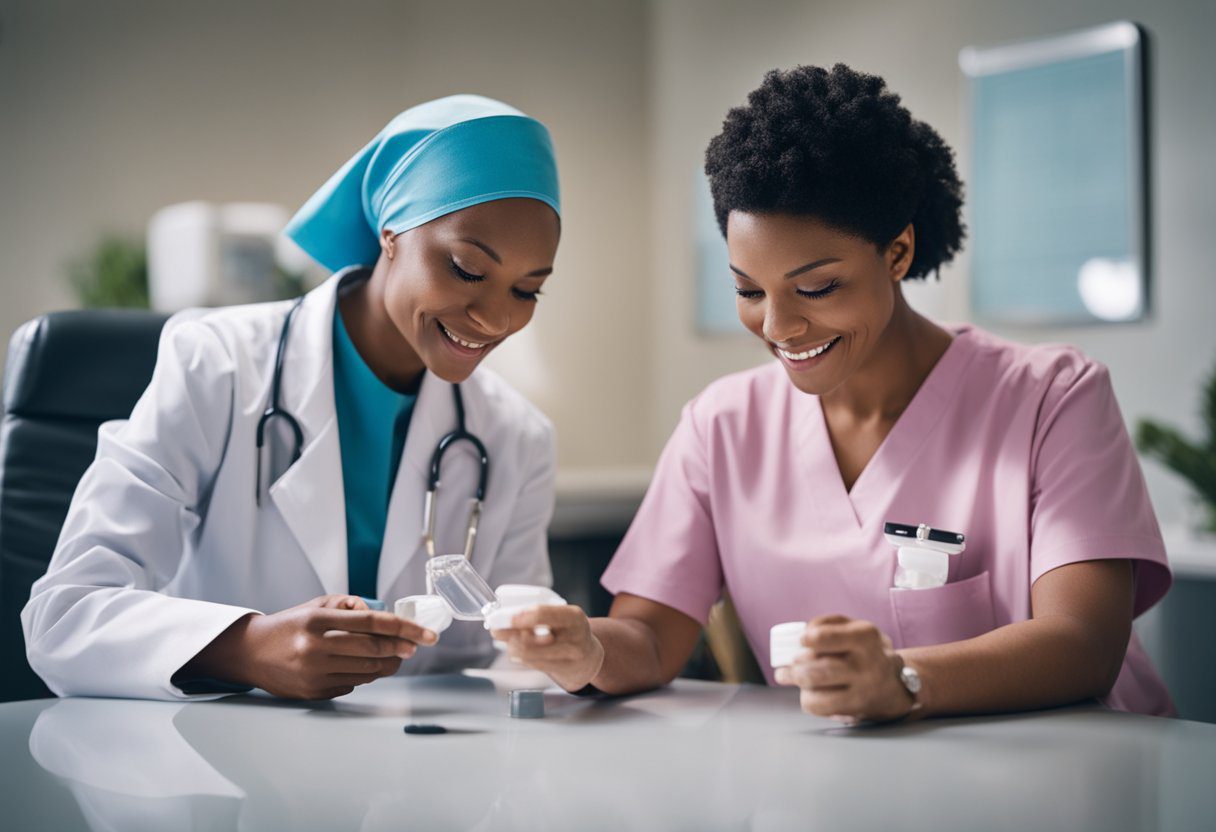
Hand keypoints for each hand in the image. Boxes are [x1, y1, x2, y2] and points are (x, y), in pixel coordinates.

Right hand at [181, 594, 437, 699]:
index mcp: (316, 620)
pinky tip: (365, 667)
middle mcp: (314, 647)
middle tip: (414, 647)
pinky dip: (365, 676)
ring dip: (388, 665)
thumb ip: (351, 606)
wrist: (250, 653)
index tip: (427, 635)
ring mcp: (313, 673)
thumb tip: (383, 617)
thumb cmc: (290, 625)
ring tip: (395, 657)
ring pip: (367, 672)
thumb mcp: (316, 605)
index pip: (372, 623)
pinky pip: (352, 684)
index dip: (405, 628)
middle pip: (373, 650)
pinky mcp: (313, 692)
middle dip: (401, 649)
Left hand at [490, 605, 604, 692]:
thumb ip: (534, 615)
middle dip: (509, 635)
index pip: (543, 614)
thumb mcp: (559, 617)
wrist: (589, 657)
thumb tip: (500, 619)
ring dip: (512, 647)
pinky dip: (520, 657)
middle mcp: (575, 636)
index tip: (505, 618)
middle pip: (530, 639)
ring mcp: (570, 657)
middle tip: (498, 629)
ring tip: (511, 641)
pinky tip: (519, 652)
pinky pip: (533, 664)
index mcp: (574, 616)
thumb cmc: (568, 632)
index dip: (520, 617)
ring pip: (528, 653)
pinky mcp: (564, 671)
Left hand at [773, 615, 915, 723]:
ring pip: (813, 691)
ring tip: (799, 677)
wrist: (897, 684)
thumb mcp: (853, 626)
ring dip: (800, 683)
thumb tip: (800, 639)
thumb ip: (824, 624)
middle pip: (814, 669)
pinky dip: (808, 699)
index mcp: (864, 636)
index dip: (806, 640)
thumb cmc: (866, 651)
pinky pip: (818, 706)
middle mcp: (866, 664)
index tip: (803, 641)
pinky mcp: (855, 709)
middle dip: (796, 667)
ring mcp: (862, 690)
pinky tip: (814, 692)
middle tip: (794, 663)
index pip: (822, 638)